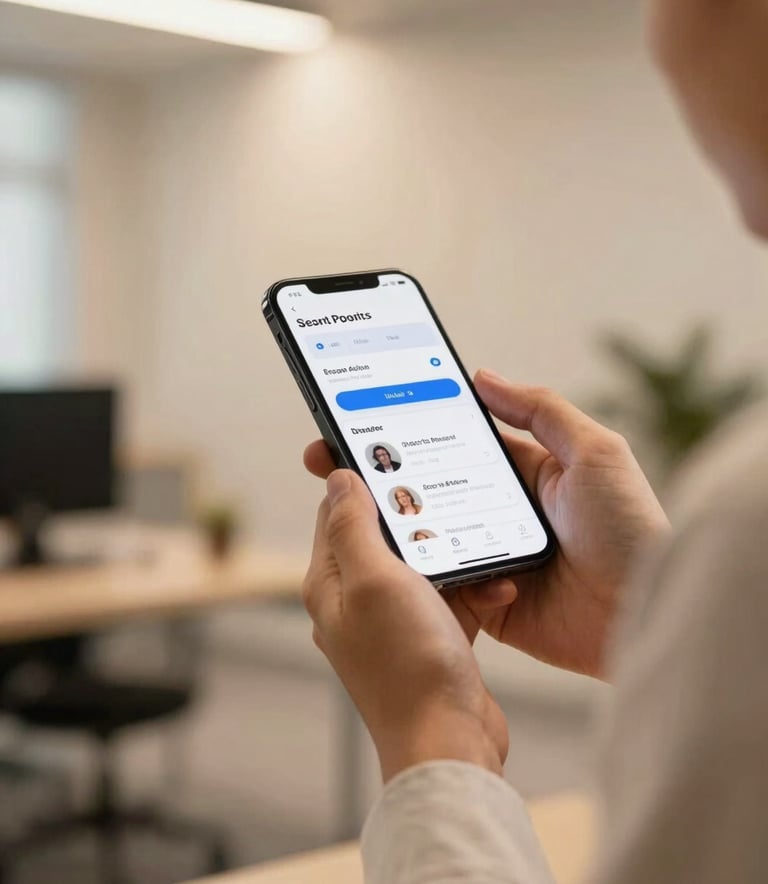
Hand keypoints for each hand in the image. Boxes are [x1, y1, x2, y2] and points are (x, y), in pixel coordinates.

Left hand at [304, 470, 508, 781]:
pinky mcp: (431, 637)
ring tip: (483, 561)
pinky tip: (496, 592)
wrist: (450, 742)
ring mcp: (394, 622)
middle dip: (423, 521)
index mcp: (332, 583)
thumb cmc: (409, 664)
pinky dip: (474, 591)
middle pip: (387, 535)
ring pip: (425, 564)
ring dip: (456, 557)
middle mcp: (357, 601)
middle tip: (451, 505)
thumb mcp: (376, 580)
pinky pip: (452, 597)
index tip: (396, 454)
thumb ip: (353, 526)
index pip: (339, 511)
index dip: (364, 480)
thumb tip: (337, 477)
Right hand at [305, 371, 668, 678]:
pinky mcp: (488, 602)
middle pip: (429, 490)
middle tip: (331, 463)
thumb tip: (483, 377)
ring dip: (396, 528)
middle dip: (382, 478)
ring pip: (428, 537)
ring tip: (352, 511)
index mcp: (523, 474)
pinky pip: (444, 585)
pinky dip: (425, 576)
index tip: (360, 420)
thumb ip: (541, 409)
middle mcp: (501, 513)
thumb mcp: (595, 452)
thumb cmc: (630, 528)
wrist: (646, 614)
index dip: (407, 432)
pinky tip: (401, 563)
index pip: (452, 444)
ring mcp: (491, 558)